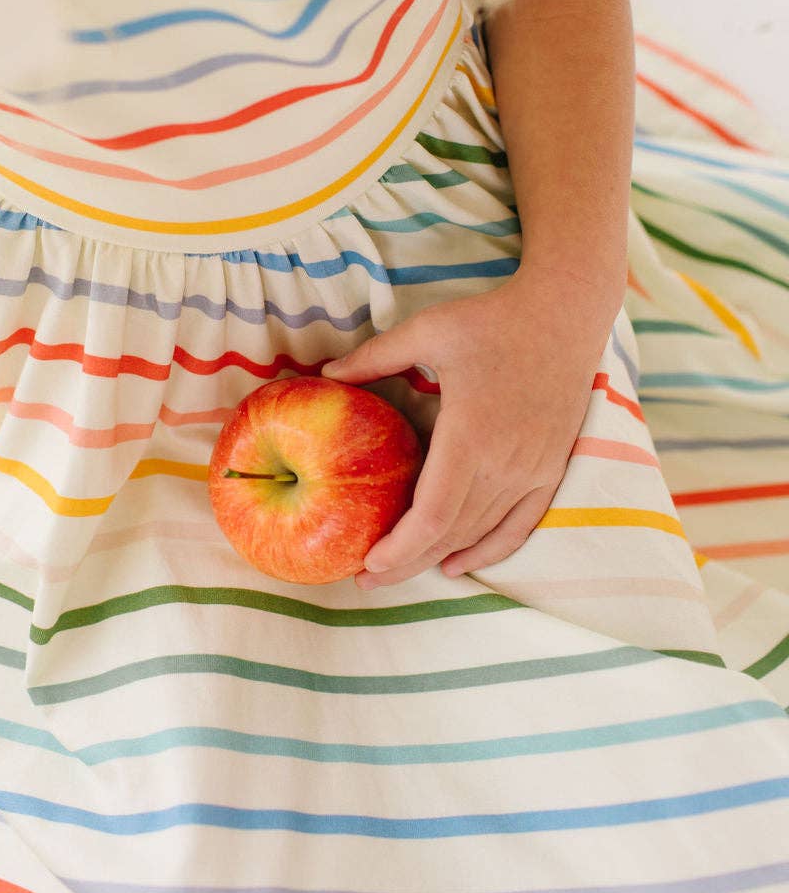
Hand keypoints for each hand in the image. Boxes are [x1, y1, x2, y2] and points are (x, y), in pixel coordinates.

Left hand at [320, 272, 607, 587]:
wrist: (565, 315)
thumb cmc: (492, 320)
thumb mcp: (427, 329)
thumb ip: (374, 357)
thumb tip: (327, 374)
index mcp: (470, 435)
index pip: (431, 516)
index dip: (400, 548)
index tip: (368, 563)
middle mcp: (504, 463)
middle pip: (450, 535)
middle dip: (406, 563)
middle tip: (365, 578)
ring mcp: (532, 471)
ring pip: (479, 534)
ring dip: (438, 558)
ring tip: (397, 570)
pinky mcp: (550, 469)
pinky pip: (519, 526)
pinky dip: (488, 551)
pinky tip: (457, 564)